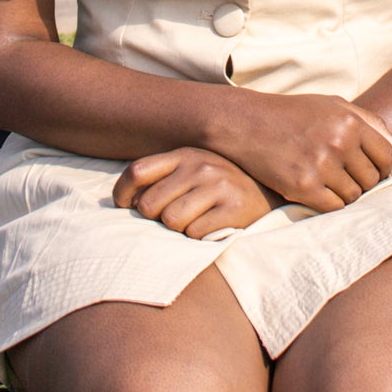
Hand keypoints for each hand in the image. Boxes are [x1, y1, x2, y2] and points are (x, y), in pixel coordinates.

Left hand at [114, 149, 274, 237]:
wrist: (269, 194)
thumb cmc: (219, 187)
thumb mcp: (192, 170)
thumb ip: (161, 178)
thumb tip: (124, 201)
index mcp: (185, 153)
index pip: (137, 171)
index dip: (122, 193)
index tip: (123, 206)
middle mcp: (200, 165)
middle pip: (149, 204)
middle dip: (155, 219)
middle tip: (173, 217)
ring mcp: (218, 185)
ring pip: (170, 222)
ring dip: (178, 230)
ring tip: (195, 221)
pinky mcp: (233, 208)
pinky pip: (194, 234)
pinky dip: (199, 237)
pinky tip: (212, 227)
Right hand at [213, 92, 391, 212]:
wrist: (247, 123)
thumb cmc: (293, 114)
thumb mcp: (332, 105)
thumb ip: (369, 123)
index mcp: (350, 121)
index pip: (389, 156)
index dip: (381, 164)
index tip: (367, 166)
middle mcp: (339, 143)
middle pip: (372, 179)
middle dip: (361, 179)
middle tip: (341, 173)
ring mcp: (321, 166)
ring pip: (354, 196)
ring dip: (344, 192)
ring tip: (326, 179)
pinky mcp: (303, 187)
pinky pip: (333, 207)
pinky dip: (328, 202)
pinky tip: (315, 189)